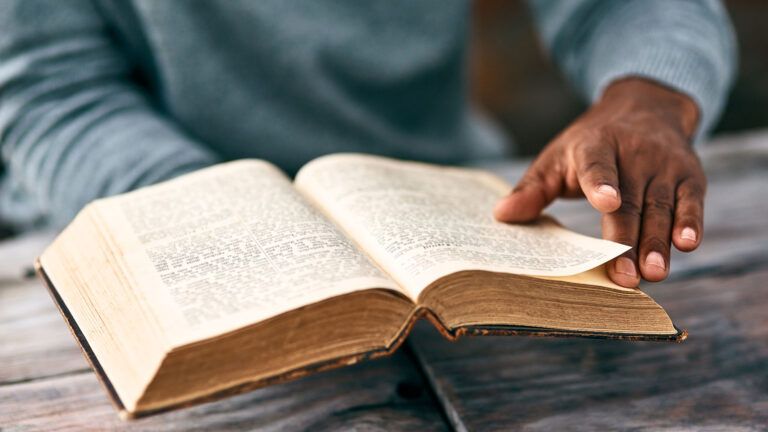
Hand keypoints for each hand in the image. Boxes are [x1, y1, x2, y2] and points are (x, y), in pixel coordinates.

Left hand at [494, 78, 704, 287]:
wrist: (646, 108)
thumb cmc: (590, 144)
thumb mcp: (557, 158)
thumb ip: (532, 189)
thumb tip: (500, 216)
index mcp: (595, 146)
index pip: (596, 166)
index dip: (601, 184)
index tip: (606, 203)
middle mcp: (634, 153)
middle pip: (630, 201)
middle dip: (627, 240)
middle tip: (624, 277)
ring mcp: (664, 164)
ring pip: (660, 208)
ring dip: (657, 243)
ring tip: (653, 273)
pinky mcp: (689, 176)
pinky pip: (691, 202)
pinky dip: (691, 222)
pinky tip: (687, 245)